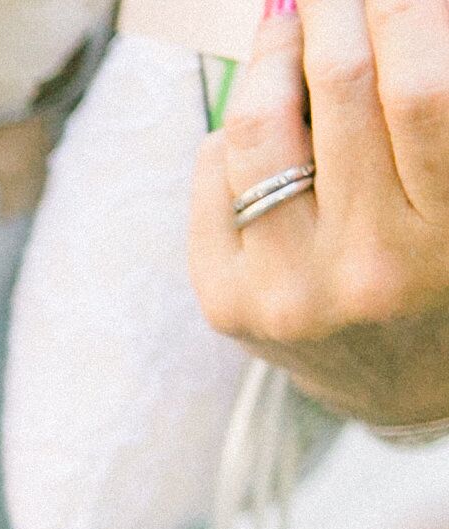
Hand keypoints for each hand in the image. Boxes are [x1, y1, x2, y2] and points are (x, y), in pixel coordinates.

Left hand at [194, 0, 448, 427]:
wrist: (395, 380)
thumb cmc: (442, 260)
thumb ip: (432, 107)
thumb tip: (397, 12)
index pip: (425, 93)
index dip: (404, 13)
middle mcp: (370, 267)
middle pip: (344, 90)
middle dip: (336, 11)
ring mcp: (289, 291)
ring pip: (261, 127)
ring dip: (274, 52)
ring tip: (292, 16)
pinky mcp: (225, 302)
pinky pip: (215, 172)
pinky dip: (240, 127)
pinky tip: (268, 117)